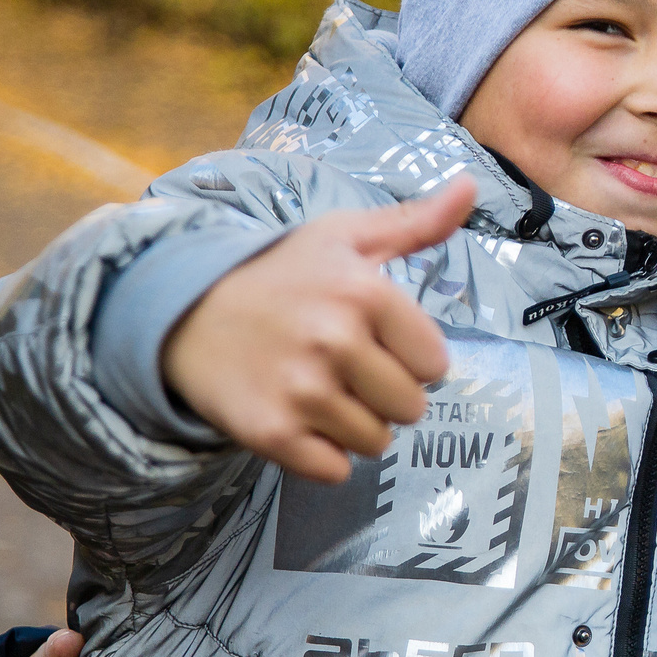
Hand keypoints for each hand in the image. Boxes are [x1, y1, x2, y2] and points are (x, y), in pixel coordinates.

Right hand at [163, 180, 474, 482]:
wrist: (185, 311)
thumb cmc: (280, 273)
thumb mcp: (345, 236)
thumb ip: (416, 222)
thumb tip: (471, 186)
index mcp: (365, 293)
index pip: (435, 364)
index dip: (410, 358)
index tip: (377, 341)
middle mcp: (335, 342)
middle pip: (410, 408)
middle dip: (385, 394)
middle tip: (344, 369)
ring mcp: (301, 391)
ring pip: (376, 442)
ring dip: (355, 425)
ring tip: (319, 389)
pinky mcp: (271, 433)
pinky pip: (335, 471)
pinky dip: (322, 455)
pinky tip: (298, 417)